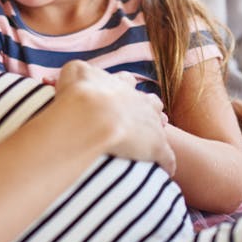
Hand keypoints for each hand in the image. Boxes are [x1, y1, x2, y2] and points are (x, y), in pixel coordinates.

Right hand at [53, 60, 175, 174]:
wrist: (92, 116)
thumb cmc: (80, 93)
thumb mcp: (74, 71)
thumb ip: (80, 71)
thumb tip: (79, 74)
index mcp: (120, 84)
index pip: (126, 81)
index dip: (124, 87)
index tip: (117, 94)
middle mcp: (139, 100)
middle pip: (150, 101)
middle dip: (146, 108)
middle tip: (136, 118)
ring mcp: (150, 123)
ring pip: (161, 124)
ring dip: (157, 130)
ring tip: (149, 141)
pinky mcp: (157, 147)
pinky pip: (167, 157)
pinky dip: (165, 163)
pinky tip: (164, 170)